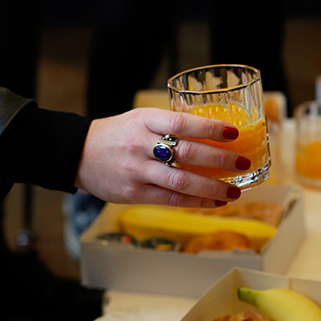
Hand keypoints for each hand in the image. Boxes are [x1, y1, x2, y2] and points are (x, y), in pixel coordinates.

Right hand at [75, 108, 249, 207]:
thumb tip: (212, 132)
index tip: (233, 132)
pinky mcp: (133, 193)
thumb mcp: (139, 119)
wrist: (77, 154)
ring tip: (234, 191)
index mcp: (144, 120)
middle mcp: (140, 145)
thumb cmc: (116, 134)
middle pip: (186, 153)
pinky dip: (196, 202)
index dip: (209, 128)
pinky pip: (171, 200)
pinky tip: (214, 202)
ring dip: (212, 188)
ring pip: (181, 182)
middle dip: (220, 160)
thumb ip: (169, 124)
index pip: (181, 122)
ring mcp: (136, 171)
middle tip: (242, 163)